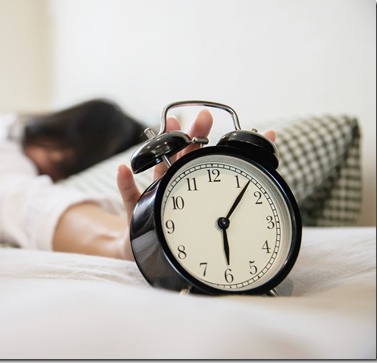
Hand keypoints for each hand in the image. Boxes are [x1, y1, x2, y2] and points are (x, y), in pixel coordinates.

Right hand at [116, 109, 275, 259]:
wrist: (144, 253)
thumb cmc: (176, 236)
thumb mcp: (203, 224)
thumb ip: (229, 204)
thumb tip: (253, 189)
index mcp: (188, 188)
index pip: (197, 158)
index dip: (201, 137)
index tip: (206, 117)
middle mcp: (170, 186)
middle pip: (179, 157)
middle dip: (188, 134)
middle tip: (200, 117)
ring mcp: (151, 197)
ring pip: (156, 169)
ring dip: (158, 147)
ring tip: (162, 131)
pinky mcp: (136, 211)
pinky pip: (129, 196)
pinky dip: (125, 182)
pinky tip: (124, 170)